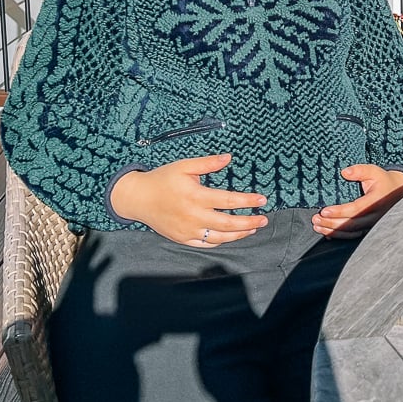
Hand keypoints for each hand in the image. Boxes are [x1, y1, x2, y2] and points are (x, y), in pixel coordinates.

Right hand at [110, 154, 267, 246]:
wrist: (138, 198)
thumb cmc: (163, 179)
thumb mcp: (184, 166)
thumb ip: (208, 163)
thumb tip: (229, 157)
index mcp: (196, 196)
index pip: (229, 200)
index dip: (248, 201)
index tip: (262, 200)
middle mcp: (194, 216)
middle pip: (228, 223)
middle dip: (249, 222)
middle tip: (264, 219)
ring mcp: (188, 230)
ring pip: (220, 237)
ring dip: (239, 234)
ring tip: (252, 228)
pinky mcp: (182, 239)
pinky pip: (206, 244)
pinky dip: (222, 241)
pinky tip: (231, 236)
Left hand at [312, 165, 402, 238]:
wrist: (398, 192)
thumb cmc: (383, 180)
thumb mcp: (374, 171)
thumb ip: (360, 170)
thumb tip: (344, 172)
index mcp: (375, 202)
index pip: (355, 209)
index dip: (339, 212)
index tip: (324, 211)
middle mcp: (374, 217)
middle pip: (351, 224)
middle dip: (331, 223)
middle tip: (315, 219)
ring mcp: (372, 225)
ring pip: (351, 232)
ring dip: (333, 231)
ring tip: (317, 227)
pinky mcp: (369, 229)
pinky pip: (354, 236)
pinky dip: (340, 237)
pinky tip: (327, 234)